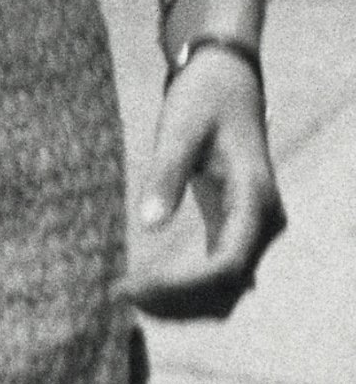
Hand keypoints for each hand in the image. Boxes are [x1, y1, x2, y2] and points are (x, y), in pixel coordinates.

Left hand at [128, 48, 284, 319]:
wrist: (226, 79)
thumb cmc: (203, 99)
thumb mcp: (180, 129)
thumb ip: (166, 175)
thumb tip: (149, 224)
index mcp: (256, 200)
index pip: (225, 267)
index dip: (179, 287)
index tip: (130, 288)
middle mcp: (263, 222)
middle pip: (227, 288)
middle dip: (177, 302)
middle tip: (120, 296)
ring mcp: (253, 229)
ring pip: (225, 290)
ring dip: (182, 303)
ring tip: (129, 297)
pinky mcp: (235, 229)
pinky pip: (218, 275)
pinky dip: (187, 290)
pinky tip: (149, 290)